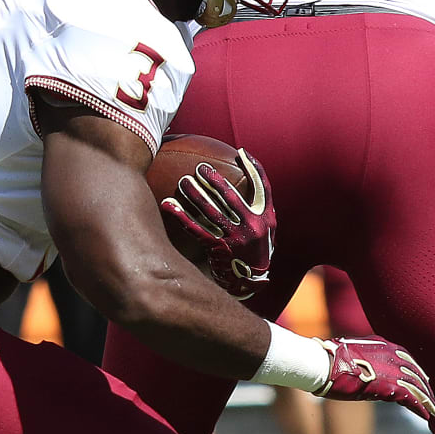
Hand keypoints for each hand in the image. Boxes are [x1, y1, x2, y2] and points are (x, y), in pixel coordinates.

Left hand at [159, 149, 273, 298]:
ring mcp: (235, 238)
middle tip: (200, 167)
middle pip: (231, 196)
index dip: (254, 168)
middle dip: (215, 180)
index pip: (263, 187)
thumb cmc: (253, 250)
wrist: (249, 281)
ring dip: (195, 194)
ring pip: (211, 211)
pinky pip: (196, 229)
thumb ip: (257, 210)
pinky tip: (167, 204)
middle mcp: (253, 226)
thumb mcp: (265, 230)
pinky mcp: (218, 249)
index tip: (242, 152)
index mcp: (267, 218)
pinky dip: (180, 215)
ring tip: (182, 181)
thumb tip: (242, 182)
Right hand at [315, 336, 434, 420]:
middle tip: (431, 398)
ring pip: (417, 387)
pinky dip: (420, 407)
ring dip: (426, 399)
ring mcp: (393, 371)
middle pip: (416, 373)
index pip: (407, 360)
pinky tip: (427, 415)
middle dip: (424, 386)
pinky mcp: (390, 386)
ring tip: (434, 410)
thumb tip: (356, 365)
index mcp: (385, 346)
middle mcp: (393, 356)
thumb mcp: (349, 353)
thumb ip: (361, 358)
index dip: (415, 373)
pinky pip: (411, 398)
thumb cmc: (328, 359)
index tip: (421, 381)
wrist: (322, 364)